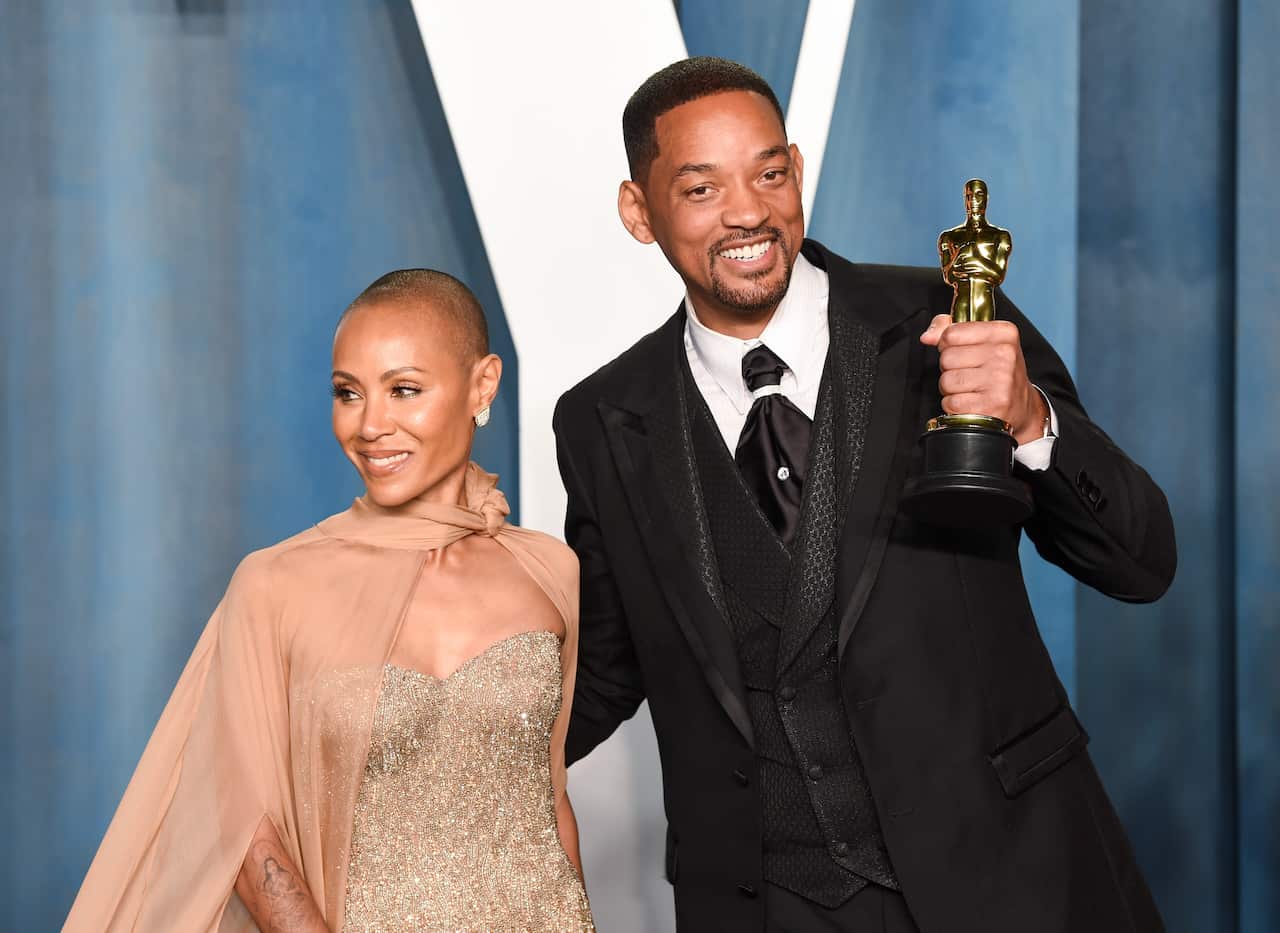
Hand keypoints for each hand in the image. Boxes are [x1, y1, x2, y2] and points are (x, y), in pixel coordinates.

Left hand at [919, 314, 1047, 444]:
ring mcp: (1000, 381)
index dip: (947, 344)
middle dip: (949, 368)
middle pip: (946, 358)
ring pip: (946, 381)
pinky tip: (972, 402)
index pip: (951, 333)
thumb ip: (950, 329)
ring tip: (970, 388)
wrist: (1021, 405)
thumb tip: (927, 336)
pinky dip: (955, 405)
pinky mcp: (991, 406)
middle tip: (969, 373)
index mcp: (1003, 333)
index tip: (961, 351)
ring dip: (951, 388)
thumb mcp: (982, 341)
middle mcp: (1004, 355)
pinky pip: (951, 403)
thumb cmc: (997, 371)